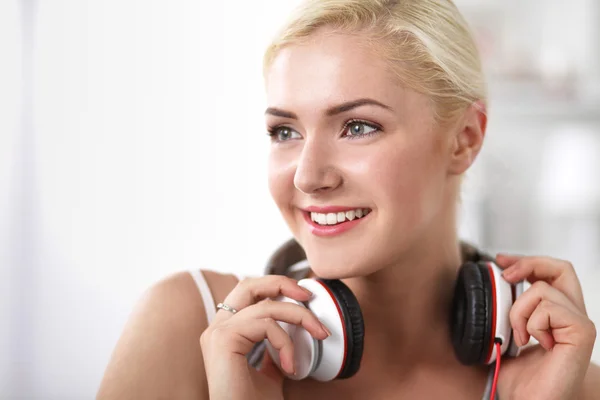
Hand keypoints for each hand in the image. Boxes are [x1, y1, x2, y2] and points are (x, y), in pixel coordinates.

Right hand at [199, 275, 329, 399]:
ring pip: (266, 305)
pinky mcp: (223, 340)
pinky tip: (290, 365)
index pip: (248, 293)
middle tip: (309, 296)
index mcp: (225, 331)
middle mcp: (217, 328)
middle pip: (248, 284)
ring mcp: (217, 332)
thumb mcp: (270, 370)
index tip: (305, 300)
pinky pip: (265, 324)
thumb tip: (292, 333)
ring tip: (318, 335)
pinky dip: (285, 342)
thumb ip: (274, 349)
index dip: (276, 288)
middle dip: (282, 283)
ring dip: (300, 317)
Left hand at [495, 254, 596, 399]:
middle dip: (528, 263)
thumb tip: (487, 289)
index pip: (552, 273)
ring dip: (519, 311)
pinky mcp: (582, 331)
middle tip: (505, 275)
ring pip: (543, 289)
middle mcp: (574, 315)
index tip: (500, 261)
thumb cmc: (522, 380)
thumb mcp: (506, 337)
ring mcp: (580, 323)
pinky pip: (548, 308)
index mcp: (559, 315)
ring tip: (520, 337)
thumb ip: (506, 314)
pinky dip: (531, 323)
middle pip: (560, 268)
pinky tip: (533, 344)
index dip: (527, 261)